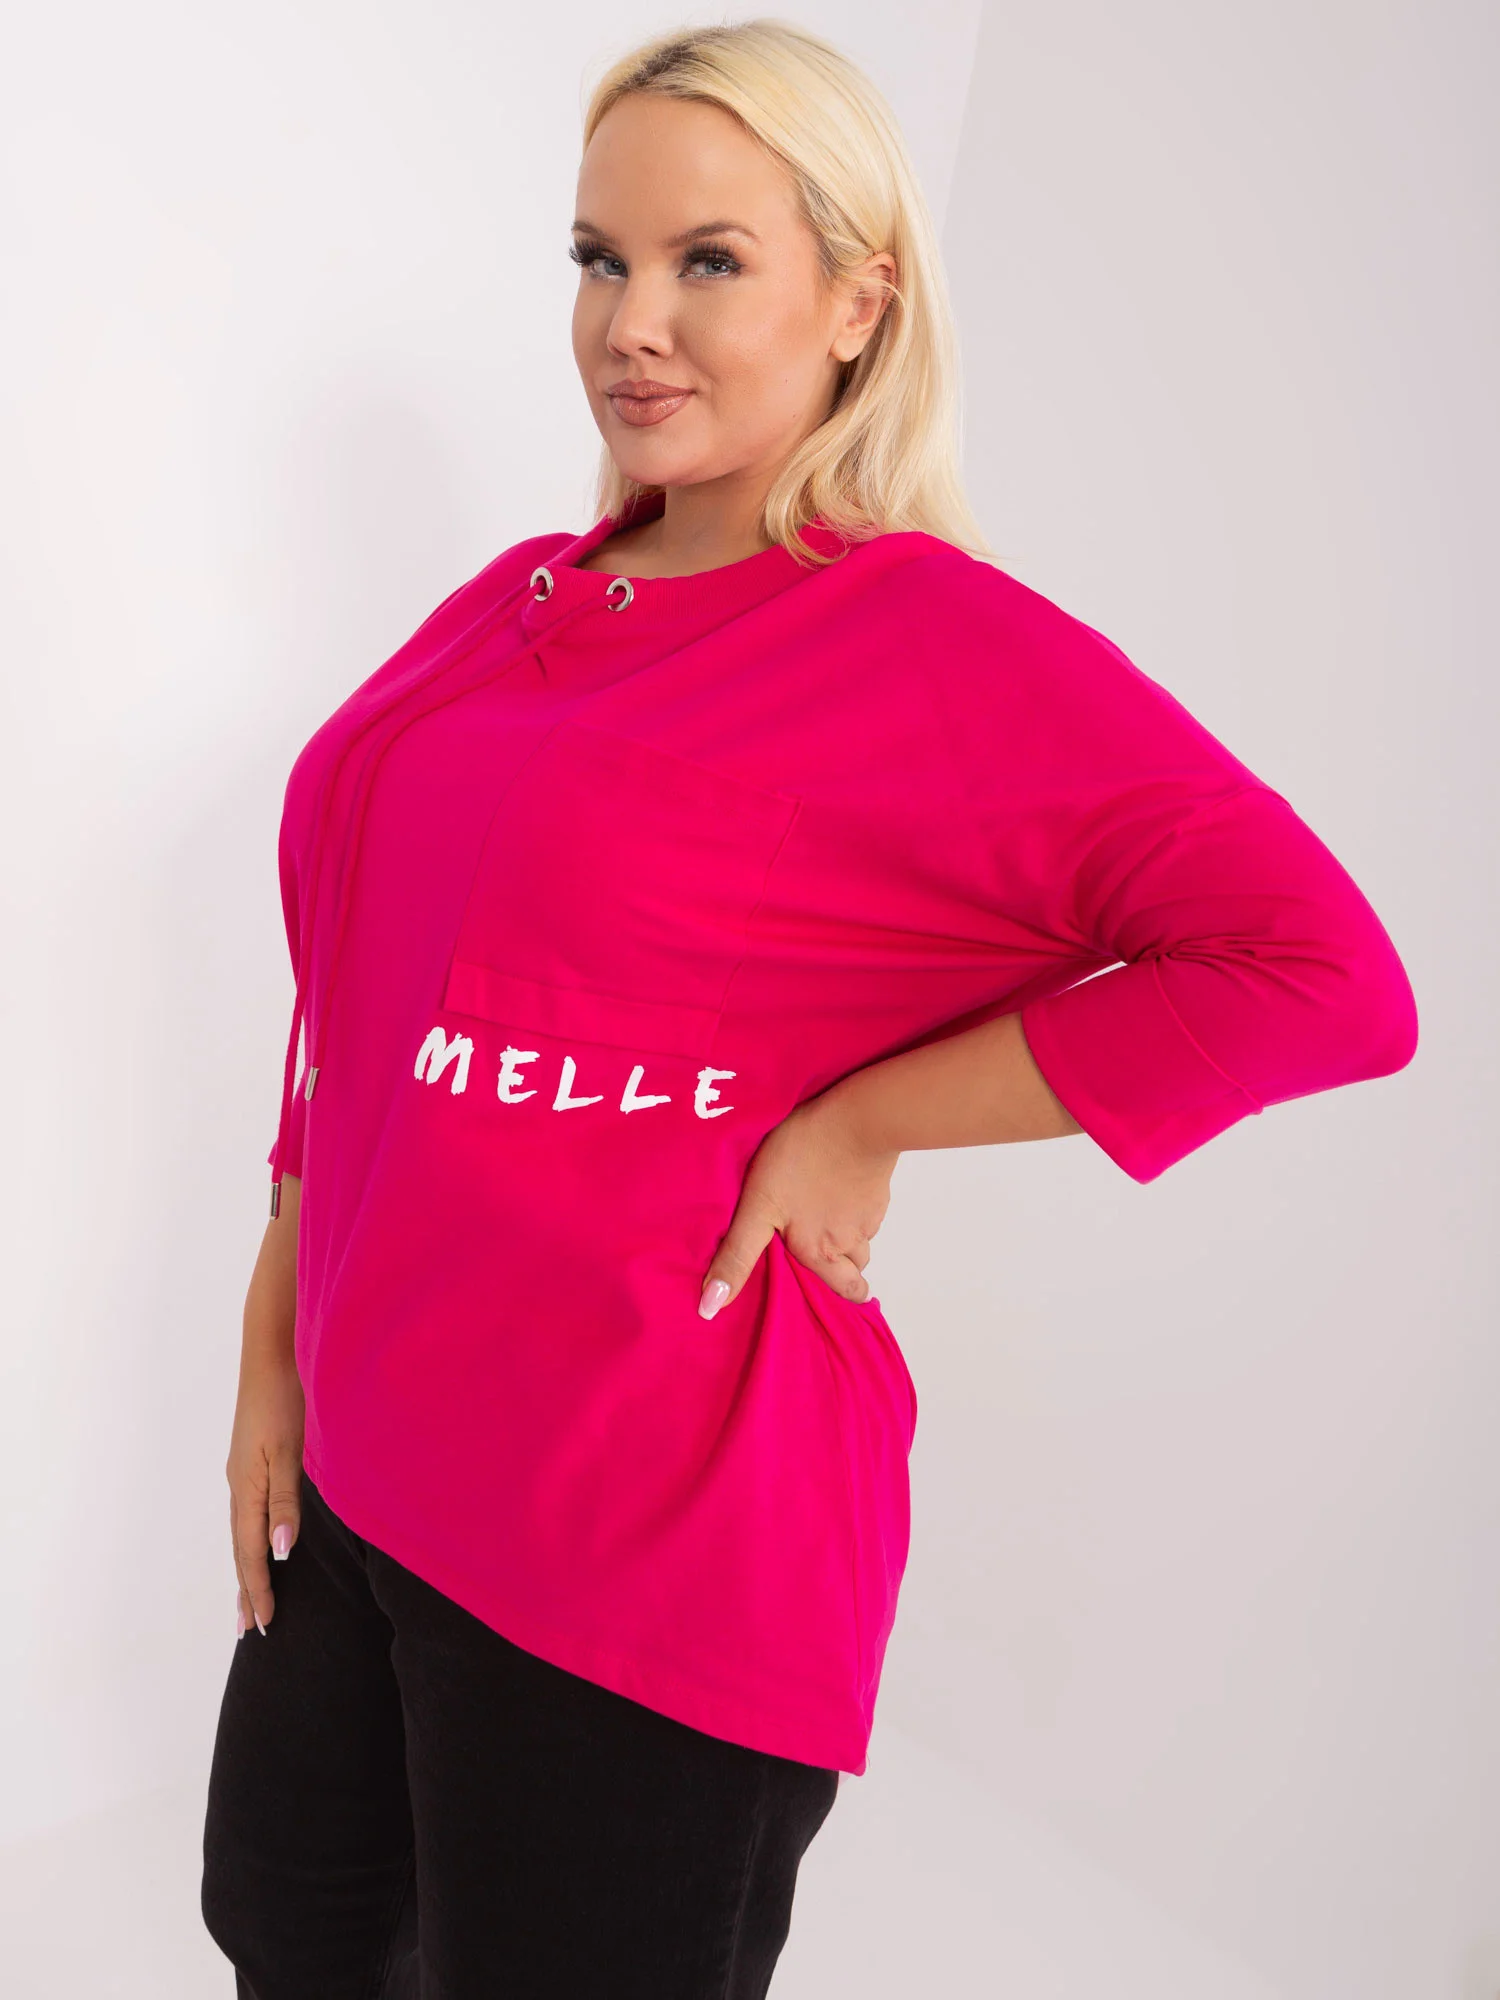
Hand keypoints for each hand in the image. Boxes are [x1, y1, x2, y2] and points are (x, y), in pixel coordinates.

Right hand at [226, 1351, 304, 1637]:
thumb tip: (279, 1552)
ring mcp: (245, 1472)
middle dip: (248, 1589)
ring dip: (248, 1567)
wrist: (273, 1354)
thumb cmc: (285, 1399)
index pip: (251, 1551)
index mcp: (248, 1488)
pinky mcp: (255, 1459)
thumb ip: (286, 1501)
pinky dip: (252, 1538)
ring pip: (244, 1532)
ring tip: (252, 1598)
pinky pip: (250, 1512)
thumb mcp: (289, 1451)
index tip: (266, 1625)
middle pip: (241, 1548)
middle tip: (250, 1629)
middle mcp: (241, 1485)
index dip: (259, 1589)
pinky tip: (261, 1541)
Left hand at [699, 1089, 899, 1317]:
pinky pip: (870, 1212)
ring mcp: (869, 1216)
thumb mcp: (757, 1207)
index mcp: (819, 1253)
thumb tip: (711, 1308)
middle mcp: (849, 1242)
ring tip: (826, 1222)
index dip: (841, 1296)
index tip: (830, 1295)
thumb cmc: (801, 1159)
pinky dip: (857, 1210)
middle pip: (856, 1274)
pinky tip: (839, 1191)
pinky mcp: (878, 1190)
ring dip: (849, 1240)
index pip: (845, 1292)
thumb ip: (738, 1255)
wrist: (857, 1121)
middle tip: (829, 1265)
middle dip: (846, 1275)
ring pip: (862, 1241)